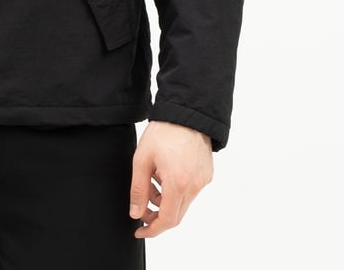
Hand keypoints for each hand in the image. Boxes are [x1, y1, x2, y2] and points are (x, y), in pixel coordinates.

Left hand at [129, 120, 212, 238]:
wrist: (186, 112)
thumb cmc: (163, 132)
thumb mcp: (142, 159)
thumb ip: (138, 189)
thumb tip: (136, 213)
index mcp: (177, 183)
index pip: (167, 220)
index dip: (152, 229)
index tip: (140, 230)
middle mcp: (194, 186)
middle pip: (176, 214)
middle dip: (156, 214)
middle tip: (142, 206)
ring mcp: (203, 180)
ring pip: (183, 202)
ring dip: (165, 200)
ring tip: (152, 180)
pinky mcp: (207, 174)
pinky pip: (190, 190)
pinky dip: (176, 190)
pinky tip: (165, 173)